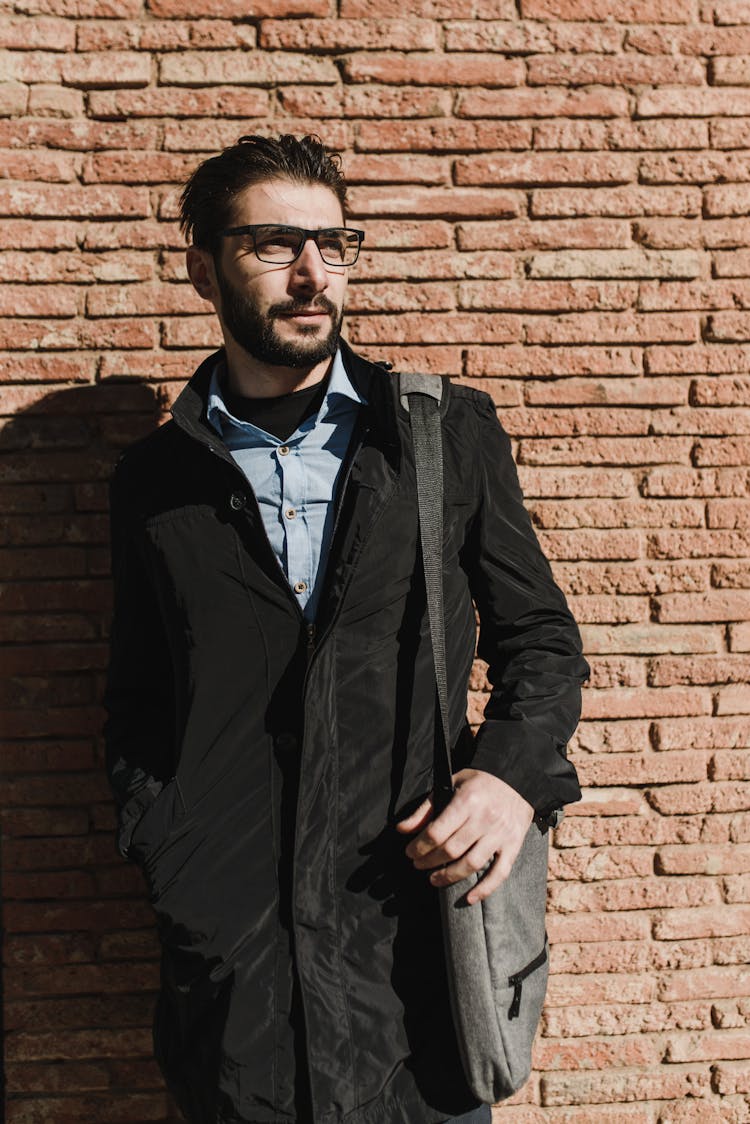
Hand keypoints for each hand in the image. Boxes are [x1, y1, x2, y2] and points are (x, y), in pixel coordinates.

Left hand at [395, 768, 533, 905]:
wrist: (518, 779)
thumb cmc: (480, 782)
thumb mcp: (451, 784)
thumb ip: (427, 808)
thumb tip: (402, 829)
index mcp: (467, 801)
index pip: (437, 832)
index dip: (419, 846)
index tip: (409, 852)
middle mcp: (485, 818)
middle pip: (451, 850)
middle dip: (429, 861)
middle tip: (418, 865)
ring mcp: (501, 834)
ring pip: (472, 864)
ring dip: (449, 876)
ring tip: (434, 879)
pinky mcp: (513, 845)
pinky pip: (499, 873)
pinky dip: (485, 889)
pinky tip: (469, 898)